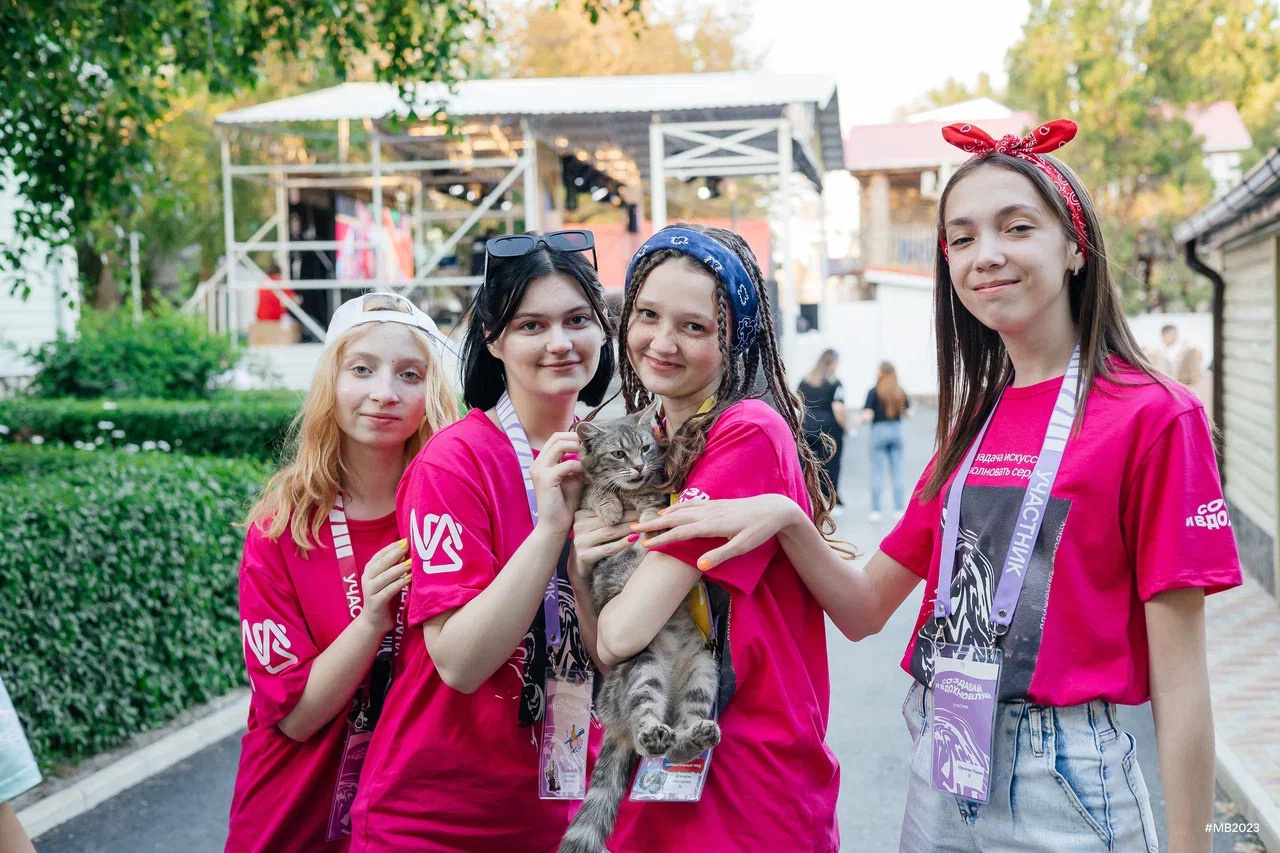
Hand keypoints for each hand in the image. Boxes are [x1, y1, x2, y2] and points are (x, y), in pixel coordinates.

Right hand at [356, 538, 411, 632]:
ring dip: (398, 568)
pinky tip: (409, 579)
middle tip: (408, 546)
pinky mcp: (375, 602)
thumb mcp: (390, 580)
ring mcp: (370, 591)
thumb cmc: (386, 597)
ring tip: (411, 562)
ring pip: (384, 577)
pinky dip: (399, 584)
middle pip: (380, 564)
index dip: (392, 547)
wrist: (375, 622)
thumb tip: (409, 550)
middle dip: (395, 554)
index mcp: (370, 570)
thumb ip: (395, 566)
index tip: (405, 540)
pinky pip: (388, 591)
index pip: (380, 555)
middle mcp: (367, 578)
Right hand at [530, 431, 582, 535]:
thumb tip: (592, 452)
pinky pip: (565, 464)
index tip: (590, 440)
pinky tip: (587, 471)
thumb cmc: (565, 504)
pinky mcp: (545, 479)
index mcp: (543, 462)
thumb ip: (578, 465)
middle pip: (556, 437)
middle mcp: (538, 463)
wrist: (555, 526)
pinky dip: (578, 465)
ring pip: (559, 445)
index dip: (573, 435)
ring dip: (577, 447)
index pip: (556, 439)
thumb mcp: (573, 479)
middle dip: (576, 437)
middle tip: (592, 443)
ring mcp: (539, 470)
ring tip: (591, 453)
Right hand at [571, 508, 638, 579]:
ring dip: (628, 528)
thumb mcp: (596, 528)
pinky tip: (634, 539)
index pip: (606, 509)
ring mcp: (580, 541)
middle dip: (629, 518)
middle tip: (645, 515)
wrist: (581, 568)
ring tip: (642, 526)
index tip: (639, 507)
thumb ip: (607, 517)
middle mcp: (578, 526)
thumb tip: (632, 506)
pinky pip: (608, 548)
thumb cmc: (593, 545)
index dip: (624, 509)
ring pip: (610, 532)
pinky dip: (623, 543)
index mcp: (580, 515)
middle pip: (609, 520)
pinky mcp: (584, 555)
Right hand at [632, 495, 804, 569]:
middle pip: (674, 518)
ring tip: (647, 521)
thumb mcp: (742, 547)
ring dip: (662, 516)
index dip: (660, 540)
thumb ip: (720, 555)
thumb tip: (698, 565)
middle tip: (633, 529)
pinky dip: (676, 508)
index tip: (643, 546)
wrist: (774, 508)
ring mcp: (711, 506)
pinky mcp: (716, 503)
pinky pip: (690, 504)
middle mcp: (707, 513)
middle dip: (652, 524)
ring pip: (680, 510)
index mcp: (711, 525)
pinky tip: (671, 510)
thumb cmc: (759, 530)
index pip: (679, 532)